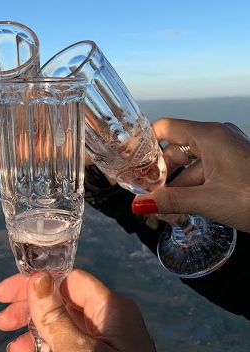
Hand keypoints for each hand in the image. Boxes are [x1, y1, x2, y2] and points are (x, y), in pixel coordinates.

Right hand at [0, 269, 155, 351]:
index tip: (5, 294)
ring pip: (63, 324)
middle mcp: (109, 320)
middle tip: (0, 320)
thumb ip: (57, 317)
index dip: (35, 283)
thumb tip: (37, 278)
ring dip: (33, 330)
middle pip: (62, 301)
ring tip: (11, 344)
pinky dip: (46, 345)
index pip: (68, 280)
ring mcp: (106, 341)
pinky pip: (69, 342)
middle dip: (29, 308)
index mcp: (112, 308)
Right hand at [131, 118, 249, 232]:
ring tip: (162, 211)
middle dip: (159, 175)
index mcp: (209, 136)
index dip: (144, 142)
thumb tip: (137, 205)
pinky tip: (182, 210)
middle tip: (145, 197)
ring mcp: (226, 152)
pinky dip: (190, 190)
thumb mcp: (209, 201)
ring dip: (174, 188)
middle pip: (173, 150)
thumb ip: (170, 202)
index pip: (165, 128)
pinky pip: (203, 173)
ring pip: (188, 166)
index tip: (129, 161)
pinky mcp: (232, 166)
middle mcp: (216, 138)